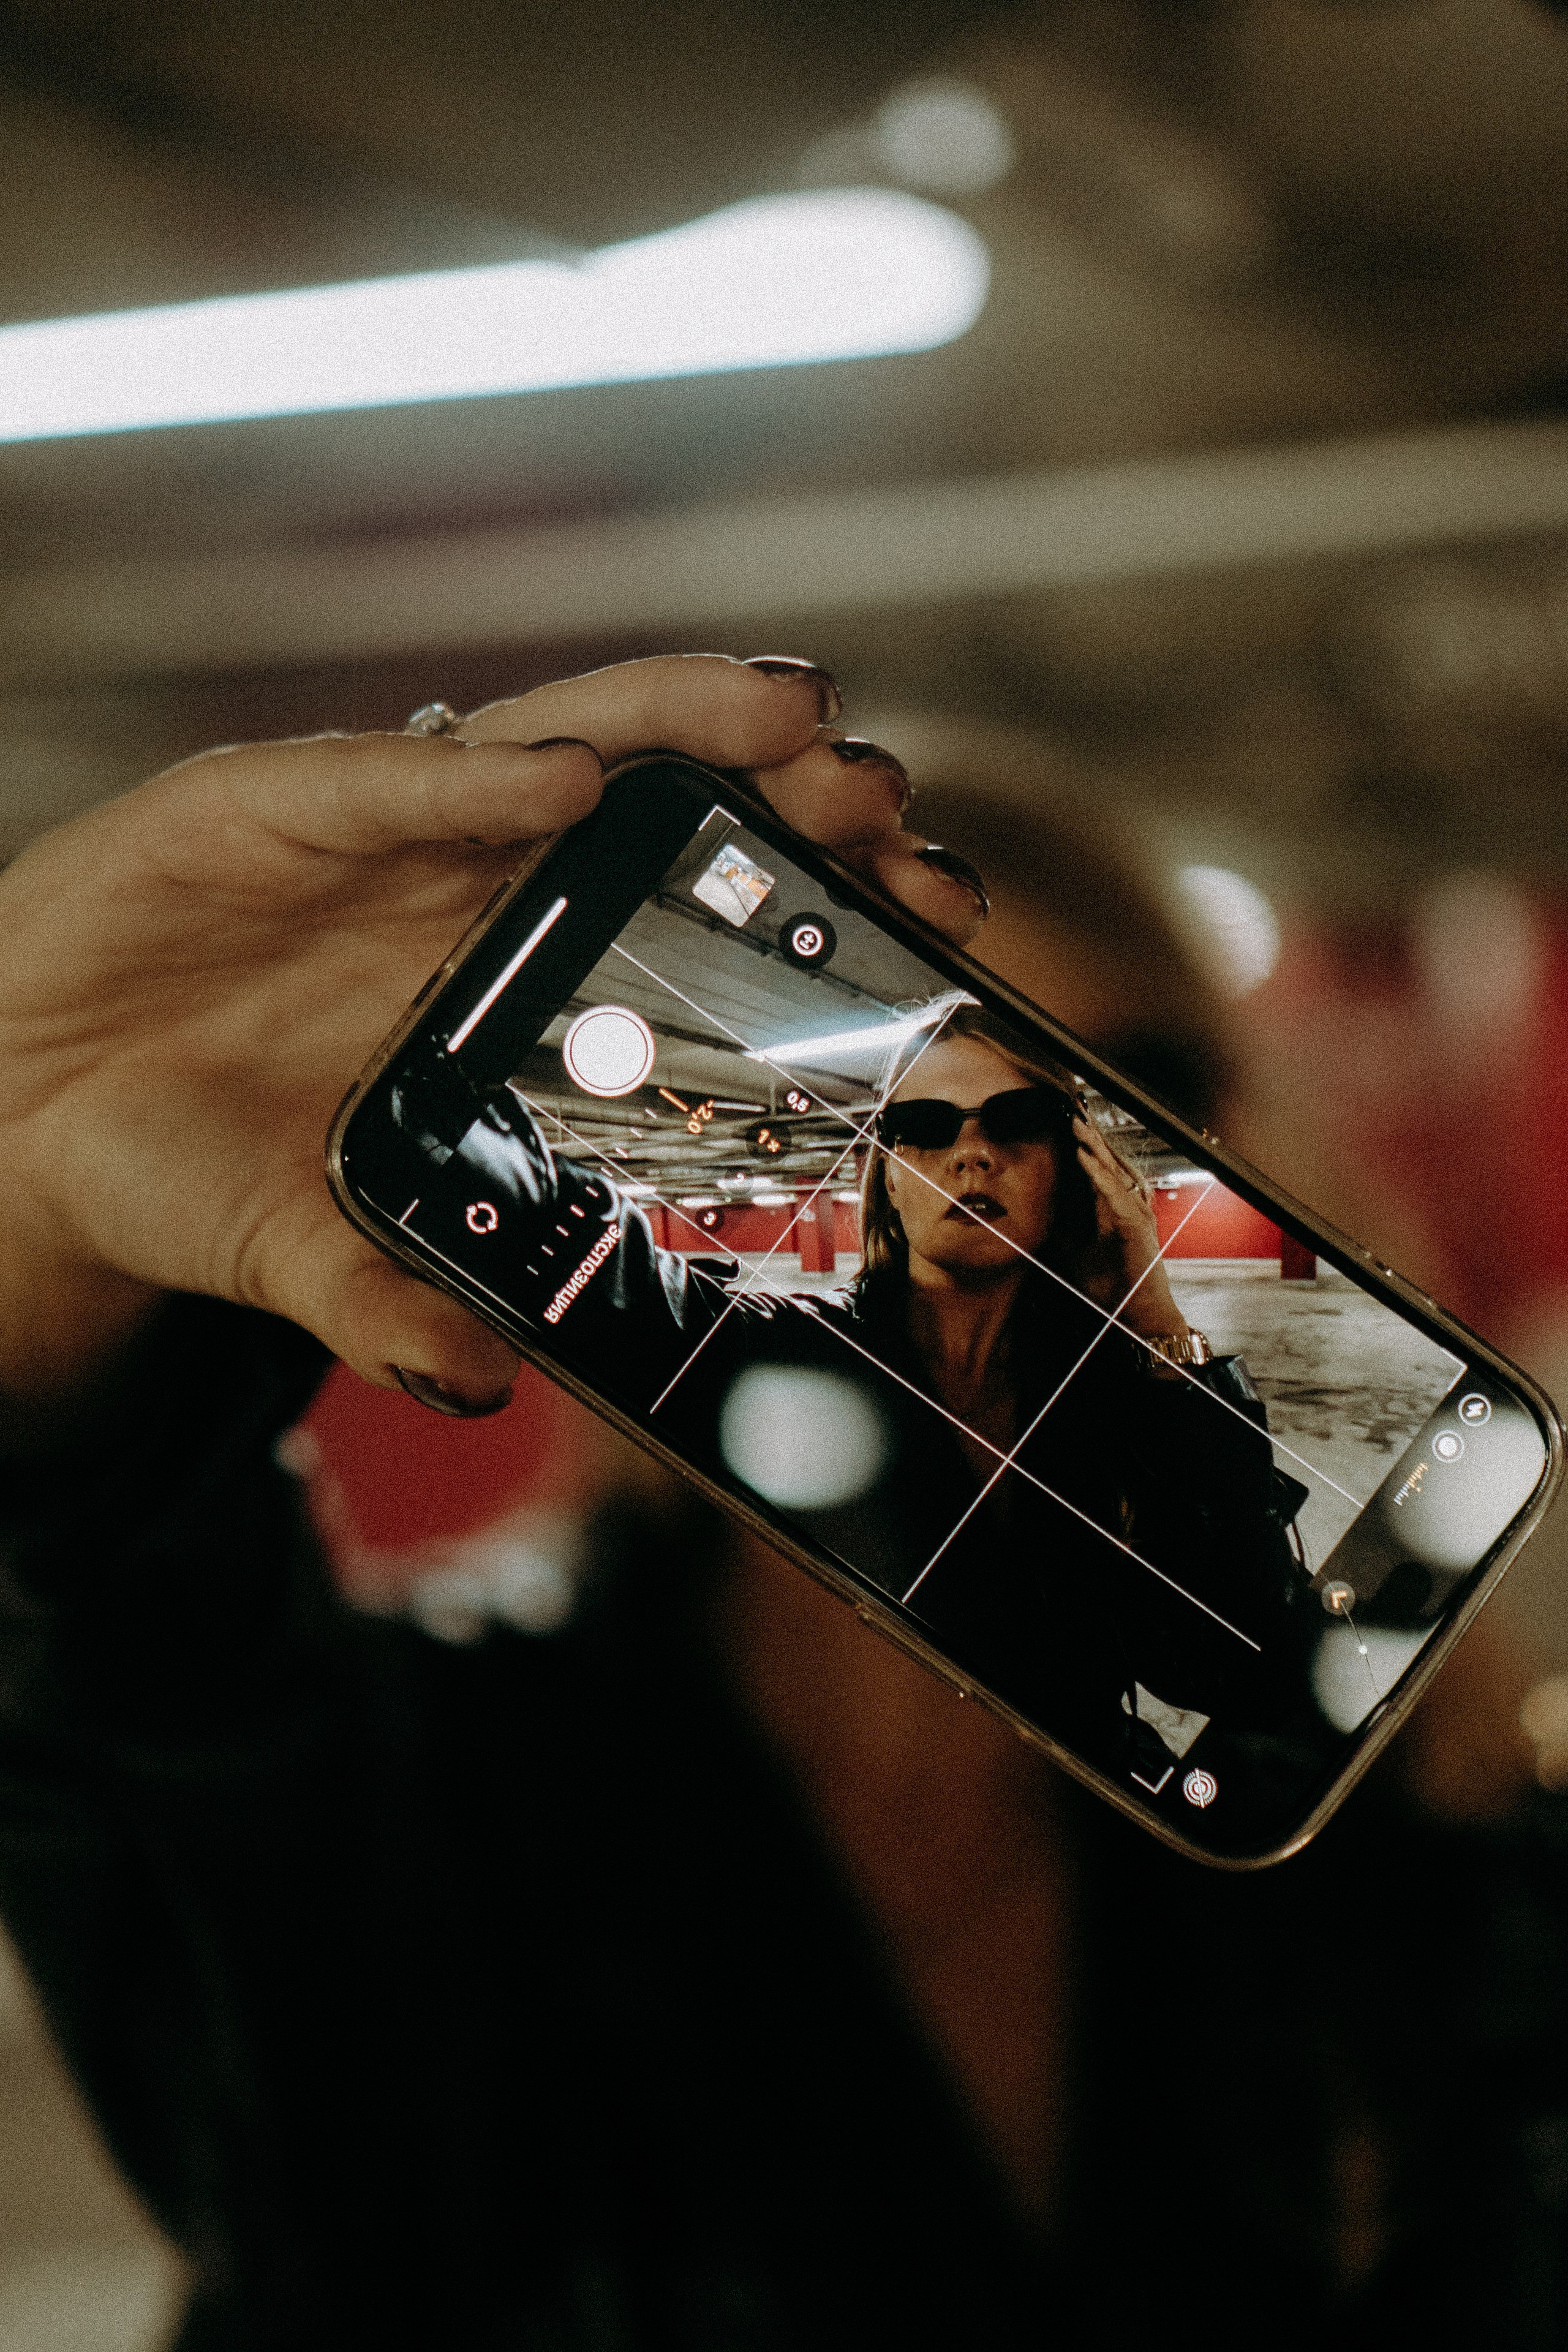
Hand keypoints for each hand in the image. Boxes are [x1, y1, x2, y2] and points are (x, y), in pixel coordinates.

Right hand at [0, 656, 984, 1439]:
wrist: (29, 1107)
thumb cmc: (194, 1165)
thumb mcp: (303, 1251)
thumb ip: (389, 1303)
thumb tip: (485, 1385)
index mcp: (512, 979)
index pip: (689, 917)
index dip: (810, 901)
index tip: (933, 904)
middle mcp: (468, 885)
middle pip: (659, 809)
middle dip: (781, 793)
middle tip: (886, 801)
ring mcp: (374, 833)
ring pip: (550, 743)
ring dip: (671, 721)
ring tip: (786, 717)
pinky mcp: (260, 802)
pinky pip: (375, 781)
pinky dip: (462, 775)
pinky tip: (555, 776)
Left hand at [1072, 1114, 1187, 1341]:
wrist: (1136, 1313)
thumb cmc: (1113, 1285)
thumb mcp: (1077, 1254)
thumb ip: (1064, 1232)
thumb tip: (1038, 1218)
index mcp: (1114, 1209)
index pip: (1097, 1169)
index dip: (1083, 1145)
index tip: (1067, 1122)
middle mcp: (1127, 1205)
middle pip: (1107, 1162)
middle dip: (1090, 1136)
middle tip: (1073, 1109)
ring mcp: (1134, 1211)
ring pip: (1112, 1170)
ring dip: (1094, 1146)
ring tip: (1077, 1124)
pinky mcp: (1135, 1223)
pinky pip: (1114, 1191)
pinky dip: (1098, 1174)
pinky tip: (1084, 1157)